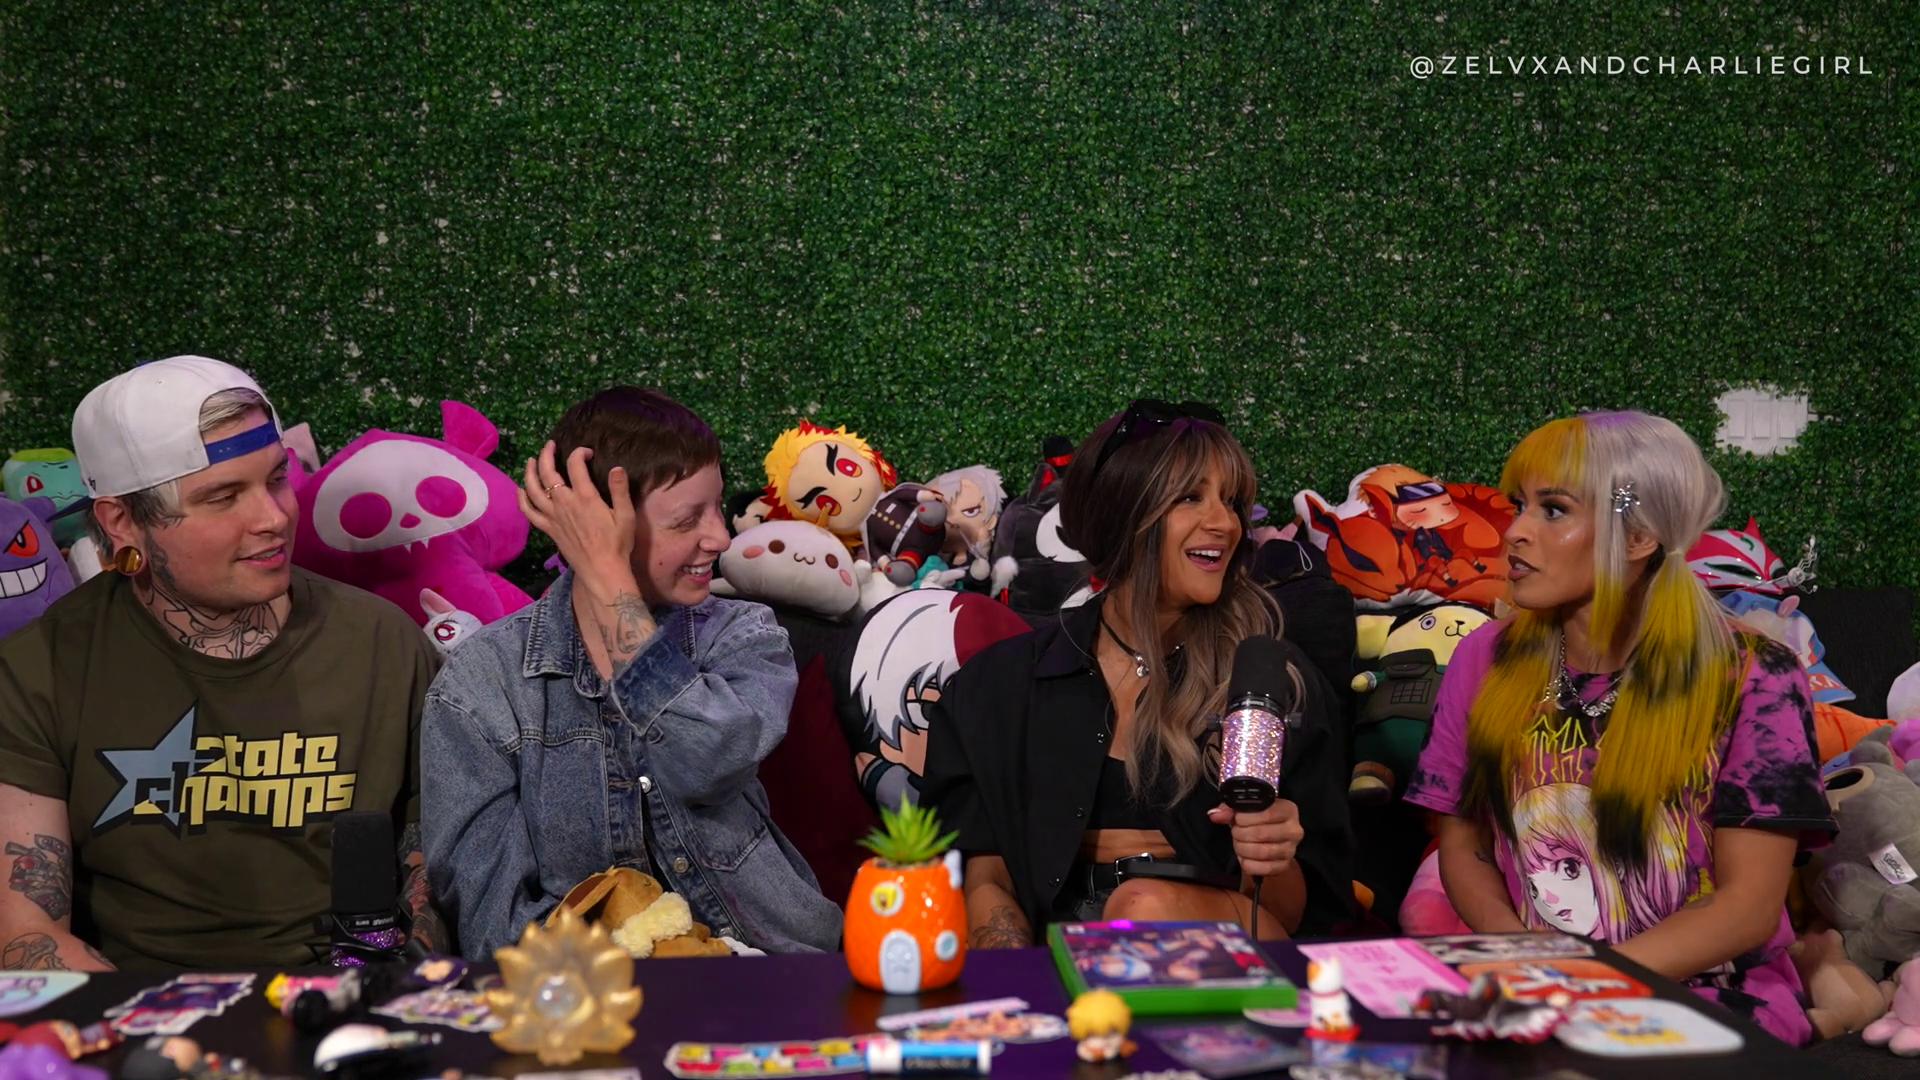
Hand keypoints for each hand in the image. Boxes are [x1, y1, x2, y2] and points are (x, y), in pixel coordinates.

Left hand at [520, 442, 635, 584]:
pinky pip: (529, 512)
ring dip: (530, 472)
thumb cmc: (617, 544)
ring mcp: (553, 517)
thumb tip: (617, 467)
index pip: (575, 465)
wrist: (602, 570)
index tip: (587, 452)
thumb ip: (620, 489)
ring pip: (534, 489)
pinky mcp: (549, 529)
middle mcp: (565, 504)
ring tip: (531, 461)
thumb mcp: (626, 515)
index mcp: (586, 497)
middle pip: (548, 473)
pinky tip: (521, 490)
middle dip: (546, 455)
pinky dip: (522, 499)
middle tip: (550, 445)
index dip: (579, 453)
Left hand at [1208, 799, 1302, 878]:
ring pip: (1261, 852)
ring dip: (1242, 848)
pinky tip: (1244, 857)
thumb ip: (1229, 809)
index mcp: (1288, 810)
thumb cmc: (1255, 818)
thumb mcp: (1243, 809)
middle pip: (1261, 834)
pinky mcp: (1284, 866)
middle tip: (1236, 832)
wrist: (1267, 834)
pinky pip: (1263, 869)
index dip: (1245, 817)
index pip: (1266, 813)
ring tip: (1239, 843)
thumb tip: (1215, 815)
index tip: (1237, 819)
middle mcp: (1294, 830)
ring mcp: (1291, 850)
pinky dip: (1248, 864)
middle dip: (1241, 834)